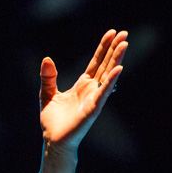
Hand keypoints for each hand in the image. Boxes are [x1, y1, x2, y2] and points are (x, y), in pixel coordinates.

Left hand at [39, 28, 127, 154]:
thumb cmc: (52, 120)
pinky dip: (110, 81)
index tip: (112, 33)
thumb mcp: (47, 93)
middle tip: (124, 33)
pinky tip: (118, 69)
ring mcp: (94, 98)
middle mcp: (92, 89)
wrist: (53, 140)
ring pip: (107, 75)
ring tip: (124, 44)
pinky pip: (103, 93)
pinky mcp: (93, 109)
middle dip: (114, 49)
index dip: (103, 48)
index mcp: (82, 84)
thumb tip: (47, 59)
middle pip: (105, 65)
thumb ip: (48, 77)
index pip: (96, 62)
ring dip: (116, 60)